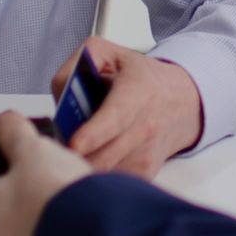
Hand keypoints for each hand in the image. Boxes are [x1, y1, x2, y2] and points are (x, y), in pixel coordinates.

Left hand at [51, 37, 203, 177]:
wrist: (180, 101)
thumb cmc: (141, 78)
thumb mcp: (109, 54)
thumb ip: (78, 64)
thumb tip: (60, 96)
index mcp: (136, 92)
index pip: (116, 117)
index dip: (94, 134)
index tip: (74, 144)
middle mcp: (146, 126)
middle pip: (105, 155)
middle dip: (74, 158)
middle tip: (54, 151)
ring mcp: (147, 153)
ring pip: (105, 173)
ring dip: (81, 168)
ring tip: (72, 153)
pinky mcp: (144, 172)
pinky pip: (111, 182)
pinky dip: (94, 176)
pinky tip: (90, 159)